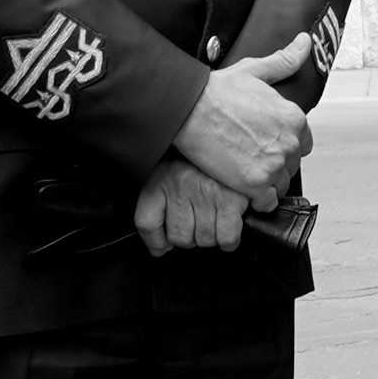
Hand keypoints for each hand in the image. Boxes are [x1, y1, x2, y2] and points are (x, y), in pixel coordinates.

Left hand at [131, 154, 249, 255]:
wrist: (228, 131)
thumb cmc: (198, 156)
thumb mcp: (170, 168)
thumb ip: (159, 202)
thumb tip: (160, 247)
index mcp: (160, 179)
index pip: (147, 223)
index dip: (155, 241)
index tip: (162, 246)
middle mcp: (180, 188)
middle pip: (179, 236)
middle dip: (190, 239)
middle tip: (198, 227)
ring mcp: (205, 194)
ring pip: (204, 239)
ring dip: (210, 238)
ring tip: (215, 224)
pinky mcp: (230, 200)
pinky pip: (226, 236)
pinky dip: (229, 241)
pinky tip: (230, 231)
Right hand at [168, 30, 312, 202]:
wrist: (189, 108)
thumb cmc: (218, 90)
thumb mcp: (256, 70)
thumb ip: (285, 61)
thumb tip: (305, 42)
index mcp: (295, 118)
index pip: (305, 143)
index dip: (285, 145)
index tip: (266, 144)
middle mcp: (291, 142)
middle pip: (292, 165)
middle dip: (275, 163)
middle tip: (250, 157)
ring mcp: (274, 164)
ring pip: (281, 184)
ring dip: (266, 183)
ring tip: (244, 172)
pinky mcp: (255, 183)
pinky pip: (266, 202)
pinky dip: (256, 199)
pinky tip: (241, 188)